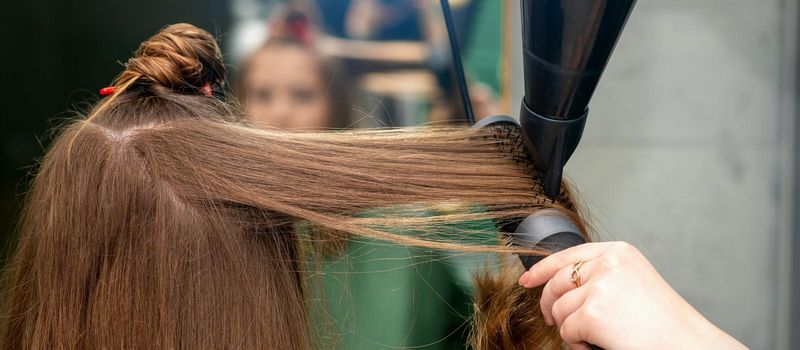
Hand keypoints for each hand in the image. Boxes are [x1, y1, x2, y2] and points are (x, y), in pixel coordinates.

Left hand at [517, 242, 746, 349]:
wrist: (687, 344)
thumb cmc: (662, 322)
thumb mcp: (631, 283)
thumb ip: (600, 275)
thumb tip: (559, 285)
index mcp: (617, 252)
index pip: (567, 255)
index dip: (541, 269)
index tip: (526, 280)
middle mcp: (607, 263)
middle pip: (556, 283)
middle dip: (550, 305)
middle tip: (555, 322)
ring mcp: (599, 286)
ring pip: (559, 310)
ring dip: (571, 330)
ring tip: (597, 337)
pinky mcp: (593, 313)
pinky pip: (567, 331)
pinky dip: (577, 343)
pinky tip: (600, 344)